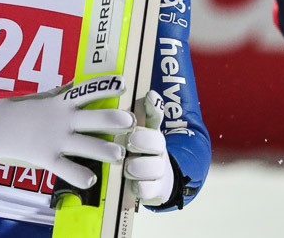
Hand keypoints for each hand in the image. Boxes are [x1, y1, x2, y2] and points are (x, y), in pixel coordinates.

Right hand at [0, 75, 133, 188]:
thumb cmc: (22, 110)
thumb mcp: (44, 98)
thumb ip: (64, 93)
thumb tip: (81, 83)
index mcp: (61, 102)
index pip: (87, 90)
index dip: (106, 86)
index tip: (124, 83)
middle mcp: (61, 119)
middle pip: (94, 118)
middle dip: (115, 120)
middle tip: (131, 122)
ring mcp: (55, 139)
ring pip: (87, 145)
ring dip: (106, 150)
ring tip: (119, 154)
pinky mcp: (46, 157)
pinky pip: (66, 169)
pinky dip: (80, 176)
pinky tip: (91, 179)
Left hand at [124, 90, 175, 205]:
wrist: (149, 181)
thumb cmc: (131, 150)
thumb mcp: (126, 132)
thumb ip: (127, 115)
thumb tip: (132, 94)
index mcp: (149, 129)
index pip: (155, 113)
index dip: (154, 104)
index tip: (149, 96)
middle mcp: (157, 147)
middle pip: (157, 140)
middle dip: (144, 139)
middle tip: (130, 140)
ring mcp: (157, 168)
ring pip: (155, 166)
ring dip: (140, 166)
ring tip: (128, 167)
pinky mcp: (154, 189)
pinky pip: (149, 189)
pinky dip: (141, 187)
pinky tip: (133, 185)